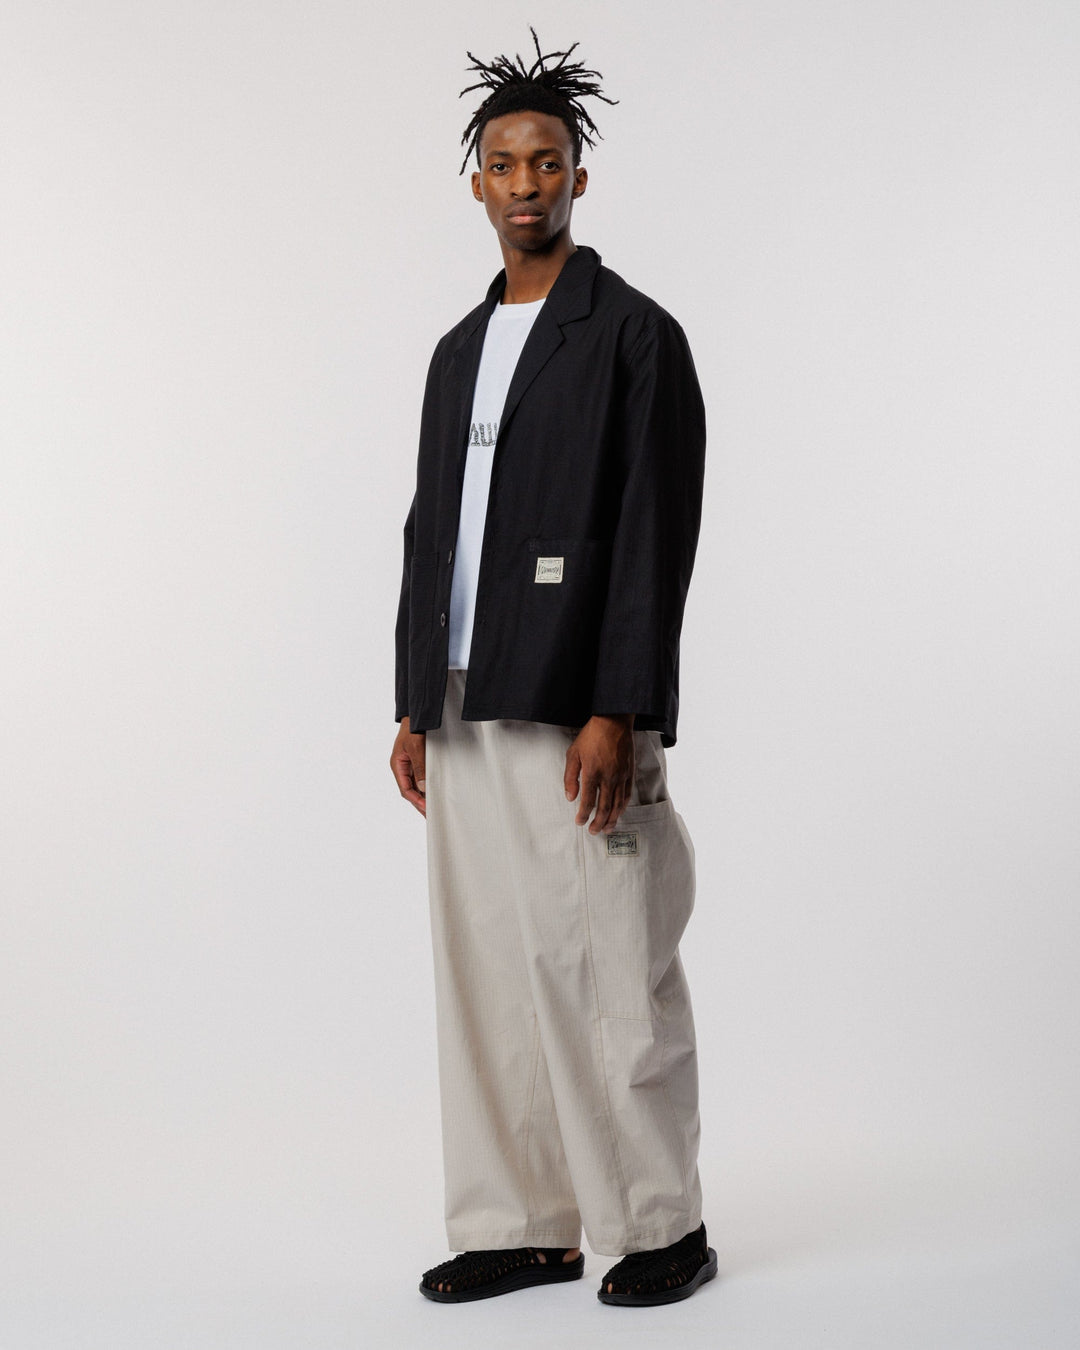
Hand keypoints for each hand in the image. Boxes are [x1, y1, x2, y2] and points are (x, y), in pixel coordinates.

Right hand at [390, 716, 426, 816]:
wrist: (417, 714)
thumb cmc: (413, 728)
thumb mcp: (415, 747)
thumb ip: (419, 766)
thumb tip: (422, 786)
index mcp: (397, 765)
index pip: (405, 788)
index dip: (415, 799)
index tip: (426, 808)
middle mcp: (402, 767)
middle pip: (409, 790)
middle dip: (419, 803)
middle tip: (429, 815)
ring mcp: (409, 765)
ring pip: (415, 785)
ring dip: (423, 796)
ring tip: (432, 809)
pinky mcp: (417, 761)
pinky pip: (420, 778)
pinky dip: (426, 787)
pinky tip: (433, 793)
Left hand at [564, 714, 635, 833]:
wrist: (614, 722)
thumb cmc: (591, 736)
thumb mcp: (573, 754)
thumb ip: (570, 777)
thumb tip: (570, 798)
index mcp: (592, 772)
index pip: (587, 801)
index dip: (583, 814)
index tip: (579, 822)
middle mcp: (608, 777)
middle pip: (604, 807)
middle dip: (598, 822)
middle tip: (593, 832)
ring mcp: (621, 776)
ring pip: (617, 804)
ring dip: (612, 819)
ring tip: (607, 829)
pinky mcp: (629, 773)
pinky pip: (627, 794)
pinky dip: (622, 807)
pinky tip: (618, 813)